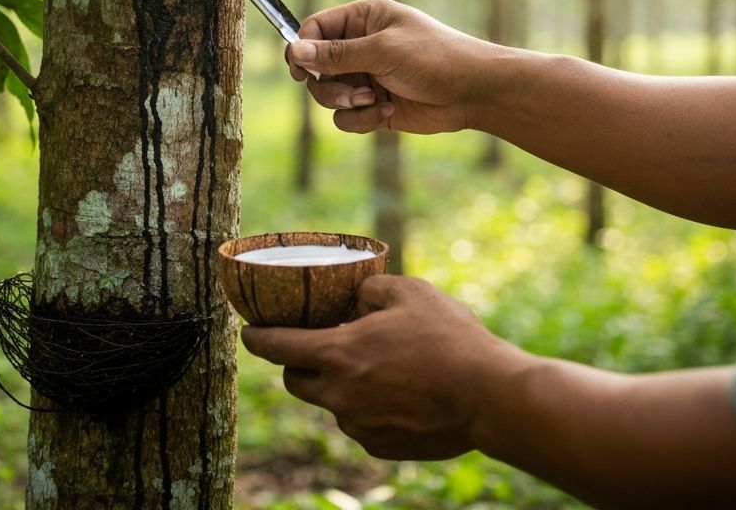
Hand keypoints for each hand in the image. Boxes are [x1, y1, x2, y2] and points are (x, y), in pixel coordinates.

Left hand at [241, 275, 525, 460]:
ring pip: (331, 403)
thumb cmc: (447, 337)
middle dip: (296, 362)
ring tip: (375, 364)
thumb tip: (356, 297)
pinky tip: (398, 390)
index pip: (277, 347)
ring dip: (339, 383)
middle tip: (315, 344)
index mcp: (339, 354)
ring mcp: (358, 426)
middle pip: (295, 381)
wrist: (487, 396)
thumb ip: (370, 288)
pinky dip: (366, 405)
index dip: (257, 338)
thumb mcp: (408, 291)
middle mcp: (339, 396)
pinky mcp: (380, 447)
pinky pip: (359, 421)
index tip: (249, 332)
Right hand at [287, 0, 494, 134]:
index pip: (315, 29)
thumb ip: (337, 54)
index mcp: (363, 18)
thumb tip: (295, 50)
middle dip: (328, 86)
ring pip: (327, 95)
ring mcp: (366, 76)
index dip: (302, 49)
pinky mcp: (373, 104)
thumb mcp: (383, 51)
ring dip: (346, 103)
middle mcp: (360, 45)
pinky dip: (361, 120)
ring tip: (372, 102)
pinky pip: (346, 117)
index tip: (299, 71)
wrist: (473, 92)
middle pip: (316, 67)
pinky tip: (387, 113)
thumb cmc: (434, 58)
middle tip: (352, 95)